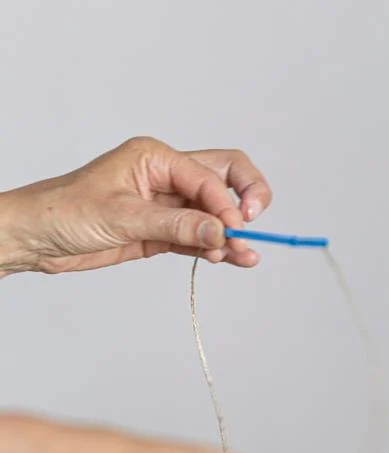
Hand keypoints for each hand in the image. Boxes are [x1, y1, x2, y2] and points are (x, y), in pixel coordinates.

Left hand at [0, 136, 271, 274]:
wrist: (37, 238)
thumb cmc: (65, 211)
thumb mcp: (124, 216)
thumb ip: (176, 224)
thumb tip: (220, 231)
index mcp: (156, 157)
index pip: (208, 176)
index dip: (226, 204)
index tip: (233, 230)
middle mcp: (165, 177)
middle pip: (221, 180)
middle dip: (243, 200)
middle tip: (252, 226)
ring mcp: (164, 206)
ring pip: (211, 215)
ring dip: (230, 234)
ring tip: (247, 256)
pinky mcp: (159, 233)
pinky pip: (195, 238)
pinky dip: (214, 249)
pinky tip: (231, 259)